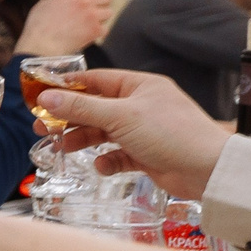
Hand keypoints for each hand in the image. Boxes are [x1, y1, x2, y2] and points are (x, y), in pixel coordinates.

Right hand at [13, 0, 111, 55]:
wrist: (41, 46)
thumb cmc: (38, 26)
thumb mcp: (45, 3)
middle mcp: (83, 2)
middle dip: (101, 3)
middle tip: (95, 9)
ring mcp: (91, 16)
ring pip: (108, 12)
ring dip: (101, 17)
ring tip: (91, 22)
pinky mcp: (95, 31)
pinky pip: (105, 29)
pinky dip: (97, 32)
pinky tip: (88, 34)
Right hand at [37, 68, 229, 199]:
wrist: (209, 170)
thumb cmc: (171, 133)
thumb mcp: (120, 116)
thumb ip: (81, 107)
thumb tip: (46, 98)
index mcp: (140, 86)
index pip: (96, 80)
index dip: (67, 87)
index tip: (41, 95)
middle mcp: (141, 106)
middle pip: (95, 108)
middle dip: (69, 118)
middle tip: (42, 126)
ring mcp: (144, 131)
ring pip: (103, 132)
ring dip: (83, 140)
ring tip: (63, 148)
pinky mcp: (146, 155)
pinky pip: (118, 155)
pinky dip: (107, 160)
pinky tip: (102, 165)